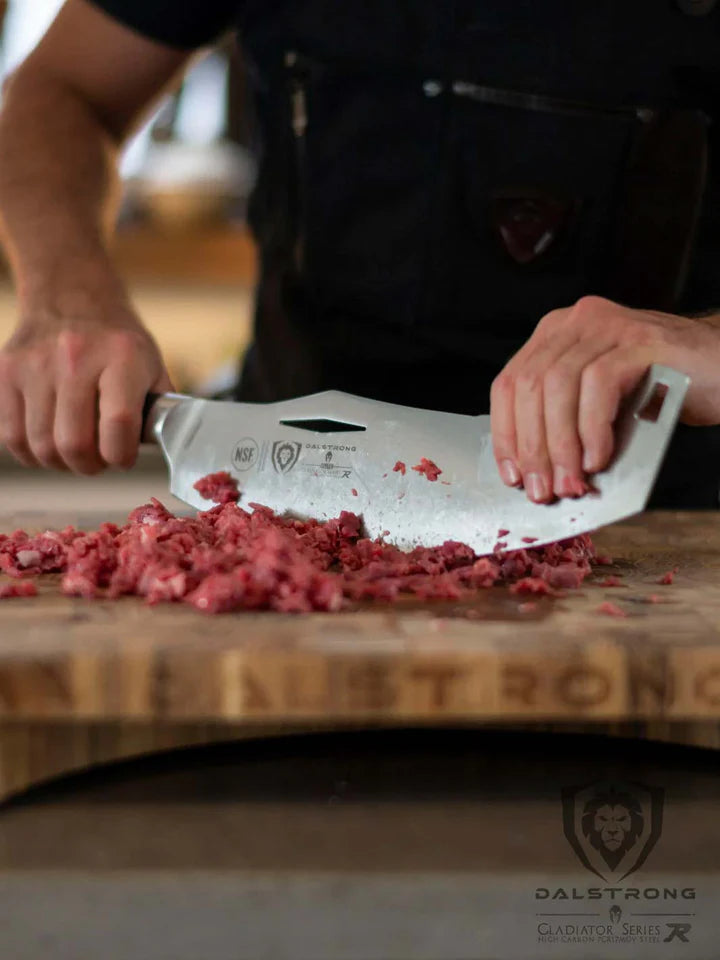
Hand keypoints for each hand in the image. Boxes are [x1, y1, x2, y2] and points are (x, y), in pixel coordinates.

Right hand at [0, 306, 173, 472]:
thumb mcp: (152, 365)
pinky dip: (31, 454)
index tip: (123, 458)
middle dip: (91, 466)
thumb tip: (168, 448)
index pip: (119, 424)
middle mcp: (76, 358)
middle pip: (75, 444)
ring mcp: (36, 365)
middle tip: (99, 461)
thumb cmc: (116, 341)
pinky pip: (13, 437)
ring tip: (76, 452)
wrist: (71, 295)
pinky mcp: (7, 373)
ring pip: (42, 447)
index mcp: (122, 357)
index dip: (122, 456)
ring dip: (62, 463)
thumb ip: (161, 410)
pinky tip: (49, 444)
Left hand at [490, 295, 719, 501]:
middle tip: (543, 489)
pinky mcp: (640, 339)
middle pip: (528, 386)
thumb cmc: (662, 390)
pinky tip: (599, 457)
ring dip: (560, 444)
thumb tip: (537, 472)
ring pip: (558, 385)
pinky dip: (593, 428)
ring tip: (571, 481)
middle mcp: (576, 323)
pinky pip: (599, 384)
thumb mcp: (601, 405)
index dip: (505, 433)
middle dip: (532, 446)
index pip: (509, 384)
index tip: (511, 475)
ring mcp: (608, 326)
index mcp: (555, 336)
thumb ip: (567, 423)